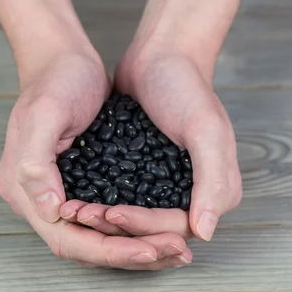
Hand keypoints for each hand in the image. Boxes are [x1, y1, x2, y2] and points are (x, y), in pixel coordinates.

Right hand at [0, 52, 190, 269]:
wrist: (64, 62)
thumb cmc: (54, 82)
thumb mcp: (42, 115)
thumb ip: (35, 164)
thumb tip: (50, 211)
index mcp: (24, 194)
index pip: (68, 241)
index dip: (109, 250)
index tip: (148, 251)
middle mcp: (42, 206)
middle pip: (87, 250)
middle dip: (131, 256)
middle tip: (176, 252)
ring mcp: (62, 201)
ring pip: (100, 243)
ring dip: (138, 251)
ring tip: (177, 250)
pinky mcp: (84, 193)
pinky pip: (110, 226)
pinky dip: (136, 234)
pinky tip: (163, 235)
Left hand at [67, 0, 243, 243]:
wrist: (162, 58)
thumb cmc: (187, 89)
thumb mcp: (207, 132)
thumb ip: (212, 182)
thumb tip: (204, 233)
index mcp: (216, 196)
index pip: (175, 228)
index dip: (142, 227)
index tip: (111, 213)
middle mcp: (193, 200)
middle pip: (153, 232)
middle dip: (117, 228)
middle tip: (82, 215)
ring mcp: (167, 192)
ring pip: (135, 223)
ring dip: (104, 222)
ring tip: (75, 211)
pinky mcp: (144, 182)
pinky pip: (124, 204)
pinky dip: (101, 206)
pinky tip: (77, 202)